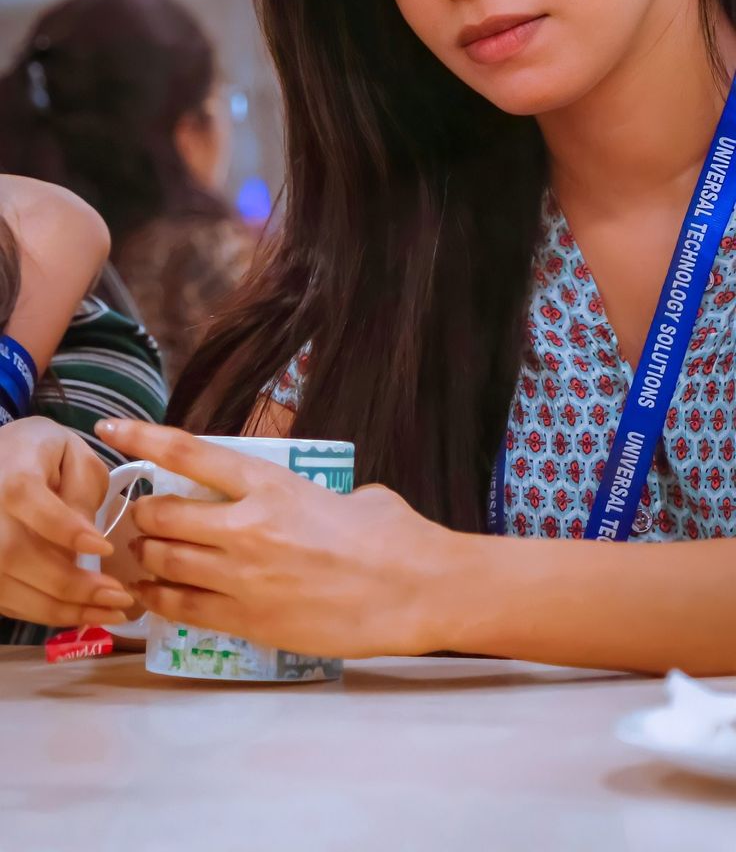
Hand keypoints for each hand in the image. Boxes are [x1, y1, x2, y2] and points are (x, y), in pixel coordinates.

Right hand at [0, 418, 133, 627]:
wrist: (0, 457)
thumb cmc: (40, 451)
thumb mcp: (72, 453)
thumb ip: (83, 491)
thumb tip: (89, 542)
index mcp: (13, 476)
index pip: (35, 507)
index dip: (69, 532)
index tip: (106, 547)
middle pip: (17, 556)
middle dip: (71, 584)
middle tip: (119, 596)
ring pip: (9, 588)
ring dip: (61, 609)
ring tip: (109, 612)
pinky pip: (6, 601)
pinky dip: (43, 613)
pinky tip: (80, 613)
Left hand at [95, 420, 449, 657]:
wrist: (415, 590)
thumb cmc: (391, 536)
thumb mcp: (346, 493)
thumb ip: (306, 492)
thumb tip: (302, 500)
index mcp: (270, 483)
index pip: (188, 452)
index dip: (142, 436)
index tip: (110, 428)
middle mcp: (247, 526)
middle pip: (162, 515)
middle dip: (146, 516)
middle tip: (146, 520)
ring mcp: (244, 577)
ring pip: (164, 563)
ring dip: (150, 558)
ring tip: (150, 558)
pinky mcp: (248, 621)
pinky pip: (182, 609)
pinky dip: (161, 600)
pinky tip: (154, 597)